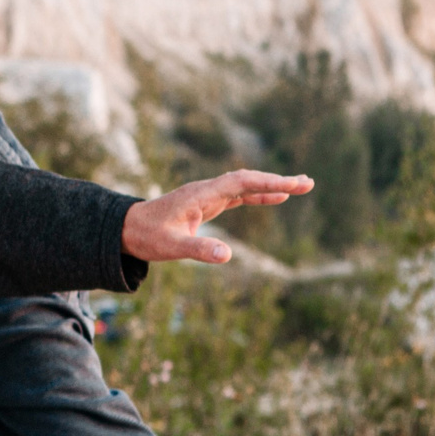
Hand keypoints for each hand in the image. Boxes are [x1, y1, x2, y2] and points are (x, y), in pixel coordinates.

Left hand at [122, 170, 314, 265]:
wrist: (126, 229)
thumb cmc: (147, 237)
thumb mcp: (172, 247)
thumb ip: (198, 250)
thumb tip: (227, 256)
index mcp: (201, 194)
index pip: (242, 182)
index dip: (269, 182)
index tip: (294, 185)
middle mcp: (207, 190)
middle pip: (249, 179)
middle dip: (278, 180)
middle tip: (309, 183)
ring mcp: (208, 195)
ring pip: (246, 185)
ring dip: (272, 184)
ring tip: (302, 186)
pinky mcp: (207, 203)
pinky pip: (239, 195)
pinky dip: (259, 195)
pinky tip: (276, 198)